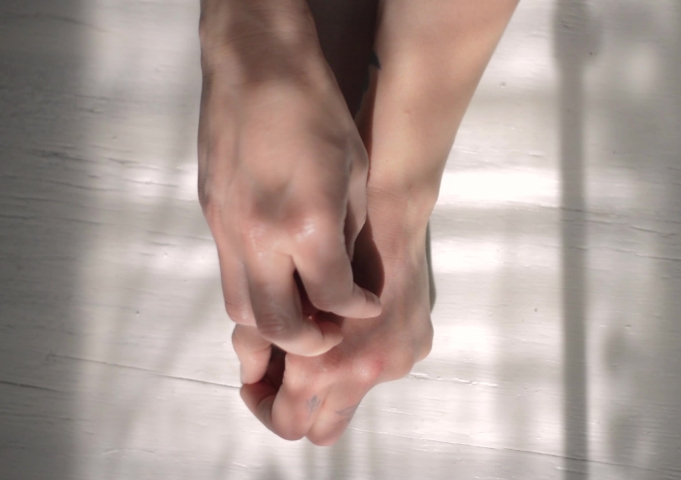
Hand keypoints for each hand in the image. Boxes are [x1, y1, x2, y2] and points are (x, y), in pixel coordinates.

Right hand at [198, 0, 380, 355]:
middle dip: (310, 342)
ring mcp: (228, 230)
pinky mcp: (212, 218)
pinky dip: (255, 294)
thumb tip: (349, 277)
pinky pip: (229, 277)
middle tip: (331, 331)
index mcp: (308, 225)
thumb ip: (350, 236)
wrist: (257, 68)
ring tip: (303, 314)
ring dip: (275, 326)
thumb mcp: (356, 174)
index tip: (365, 304)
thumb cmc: (315, 111)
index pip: (332, 299)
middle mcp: (261, 238)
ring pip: (242, 311)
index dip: (356, 309)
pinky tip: (279, 280)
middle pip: (277, 325)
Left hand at [232, 209, 433, 444]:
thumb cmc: (329, 245)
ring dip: (332, 382)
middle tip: (283, 379)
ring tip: (318, 345)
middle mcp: (366, 372)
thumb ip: (257, 341)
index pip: (288, 423)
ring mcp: (397, 363)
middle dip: (298, 408)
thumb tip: (250, 372)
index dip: (264, 408)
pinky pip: (382, 369)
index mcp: (325, 364)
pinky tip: (353, 324)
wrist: (387, 215)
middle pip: (322, 430)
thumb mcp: (280, 295)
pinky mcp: (418, 349)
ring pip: (353, 398)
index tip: (257, 385)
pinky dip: (362, 358)